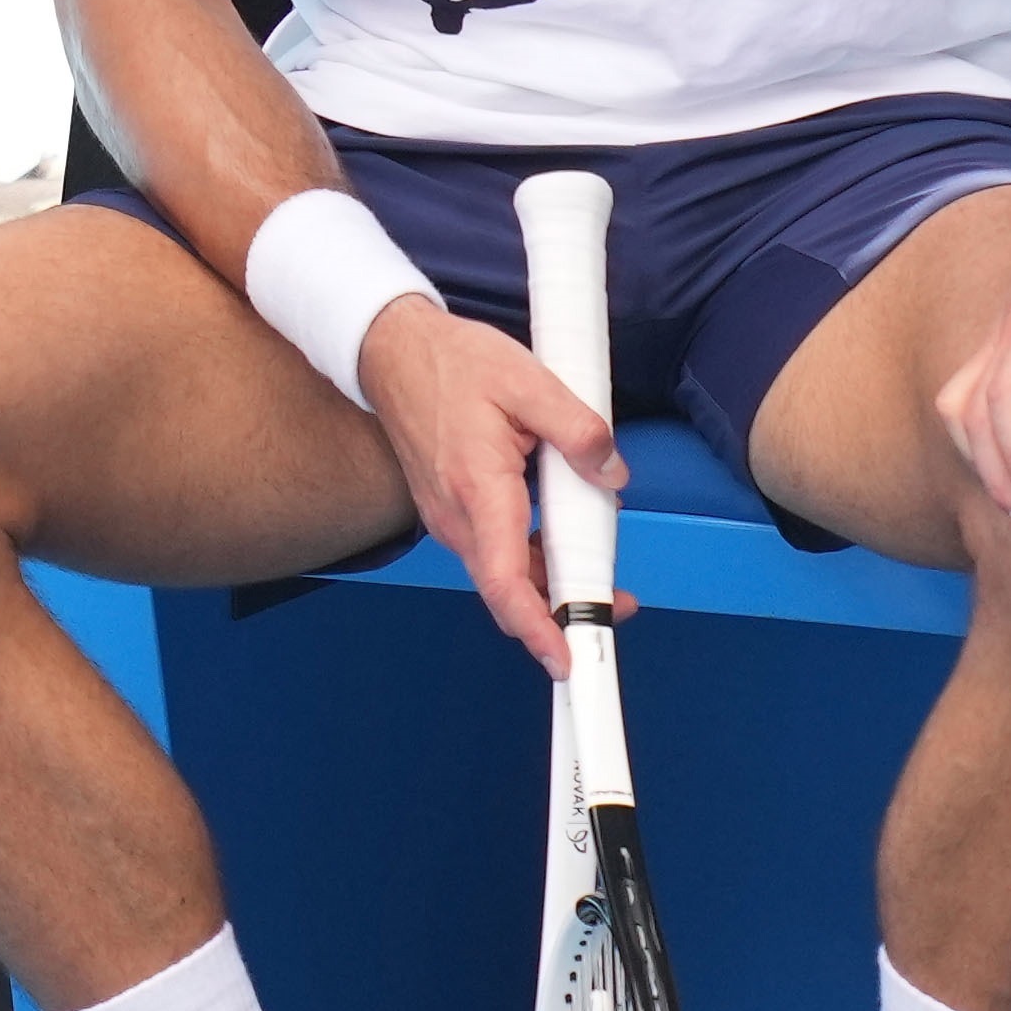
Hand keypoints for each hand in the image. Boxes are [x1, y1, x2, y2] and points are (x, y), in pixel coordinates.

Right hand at [356, 294, 630, 671]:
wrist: (393, 353)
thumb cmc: (452, 364)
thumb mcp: (528, 381)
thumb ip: (577, 429)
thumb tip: (613, 473)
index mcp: (477, 490)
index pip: (504, 581)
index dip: (537, 626)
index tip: (565, 657)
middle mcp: (456, 518)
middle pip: (509, 588)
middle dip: (561, 610)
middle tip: (617, 605)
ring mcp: (449, 519)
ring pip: (503, 573)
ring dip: (548, 584)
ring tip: (600, 577)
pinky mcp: (451, 512)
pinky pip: (493, 551)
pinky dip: (529, 559)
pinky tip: (561, 540)